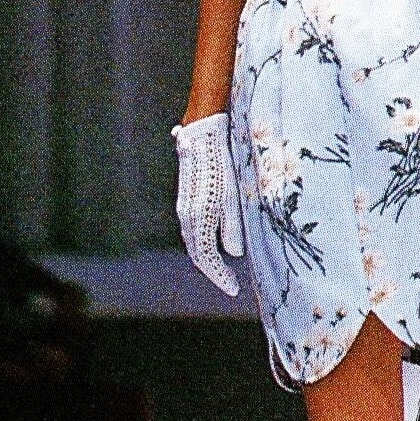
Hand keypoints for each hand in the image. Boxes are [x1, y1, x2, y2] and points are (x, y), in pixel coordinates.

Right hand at [171, 113, 244, 295]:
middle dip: (213, 270)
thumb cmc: (223, 161)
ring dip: (208, 255)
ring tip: (224, 267)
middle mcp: (186, 213)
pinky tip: (217, 240)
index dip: (219, 276)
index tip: (234, 289)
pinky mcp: (188, 194)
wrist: (203, 131)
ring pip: (194, 238)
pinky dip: (204, 239)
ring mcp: (185, 203)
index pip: (205, 257)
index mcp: (197, 216)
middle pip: (197, 251)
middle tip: (230, 283)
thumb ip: (232, 225)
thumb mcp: (234, 194)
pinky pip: (194, 225)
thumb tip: (234, 253)